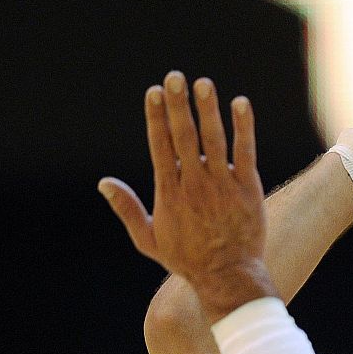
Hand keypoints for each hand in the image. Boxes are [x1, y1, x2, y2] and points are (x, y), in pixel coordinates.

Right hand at [100, 72, 272, 313]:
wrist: (228, 276)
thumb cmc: (187, 259)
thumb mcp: (148, 239)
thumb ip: (127, 209)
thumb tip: (103, 183)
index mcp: (170, 192)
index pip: (161, 146)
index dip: (156, 117)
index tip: (153, 92)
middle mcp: (195, 184)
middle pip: (184, 137)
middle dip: (177, 105)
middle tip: (174, 77)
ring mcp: (223, 185)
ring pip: (214, 140)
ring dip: (208, 109)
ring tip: (203, 83)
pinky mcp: (248, 188)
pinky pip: (245, 152)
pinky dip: (243, 127)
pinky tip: (240, 104)